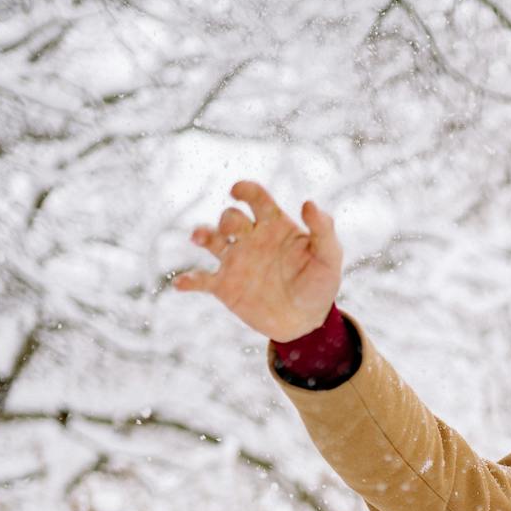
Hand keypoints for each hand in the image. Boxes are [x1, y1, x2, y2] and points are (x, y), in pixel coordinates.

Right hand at [173, 180, 342, 341]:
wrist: (306, 321)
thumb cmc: (319, 284)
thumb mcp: (329, 257)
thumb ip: (323, 229)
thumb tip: (308, 203)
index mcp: (273, 225)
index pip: (255, 197)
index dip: (244, 189)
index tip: (237, 191)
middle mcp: (250, 238)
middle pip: (230, 218)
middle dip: (227, 220)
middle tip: (233, 231)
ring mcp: (235, 261)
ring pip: (210, 239)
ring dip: (201, 234)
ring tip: (199, 237)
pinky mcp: (225, 286)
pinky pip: (201, 280)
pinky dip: (188, 280)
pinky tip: (181, 283)